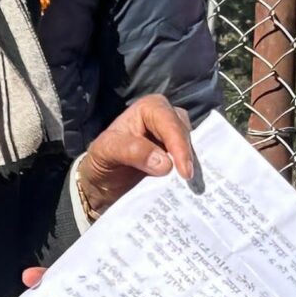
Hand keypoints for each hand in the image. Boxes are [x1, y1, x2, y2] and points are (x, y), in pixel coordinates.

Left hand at [77, 95, 196, 220]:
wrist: (102, 184)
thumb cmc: (102, 161)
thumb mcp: (106, 152)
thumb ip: (131, 151)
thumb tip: (165, 164)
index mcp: (148, 109)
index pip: (169, 122)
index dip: (178, 145)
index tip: (183, 172)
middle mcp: (166, 119)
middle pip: (186, 133)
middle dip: (188, 156)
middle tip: (188, 181)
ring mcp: (174, 138)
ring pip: (193, 147)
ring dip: (192, 166)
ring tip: (192, 186)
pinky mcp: (179, 156)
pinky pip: (192, 161)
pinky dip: (192, 173)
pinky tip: (191, 187)